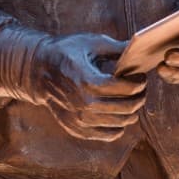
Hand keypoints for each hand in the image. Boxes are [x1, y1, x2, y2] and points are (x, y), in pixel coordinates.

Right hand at [29, 33, 145, 141]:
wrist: (37, 70)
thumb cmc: (65, 52)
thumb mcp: (89, 43)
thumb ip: (117, 48)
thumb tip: (141, 48)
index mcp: (86, 80)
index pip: (124, 88)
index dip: (138, 83)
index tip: (141, 77)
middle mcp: (83, 103)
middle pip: (126, 107)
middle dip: (139, 97)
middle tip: (141, 89)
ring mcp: (79, 119)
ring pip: (121, 123)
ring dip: (132, 112)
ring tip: (132, 100)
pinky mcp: (77, 128)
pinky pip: (109, 135)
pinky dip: (119, 126)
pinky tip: (119, 114)